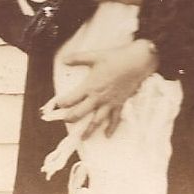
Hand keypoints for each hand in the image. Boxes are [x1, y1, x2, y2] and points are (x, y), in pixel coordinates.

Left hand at [42, 40, 158, 137]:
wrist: (137, 63)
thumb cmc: (115, 58)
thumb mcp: (94, 56)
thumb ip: (78, 58)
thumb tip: (63, 59)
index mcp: (90, 86)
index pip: (71, 99)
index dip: (62, 103)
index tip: (57, 104)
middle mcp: (98, 98)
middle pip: (81, 113)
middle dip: (71, 118)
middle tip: (66, 120)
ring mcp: (109, 103)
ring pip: (96, 121)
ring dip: (89, 130)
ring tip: (83, 138)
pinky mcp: (120, 104)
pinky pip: (115, 119)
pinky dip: (111, 128)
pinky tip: (107, 135)